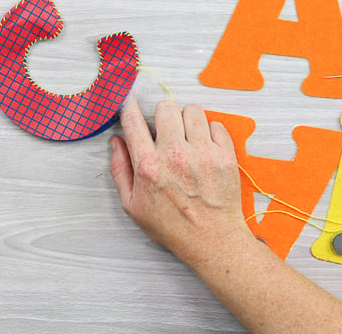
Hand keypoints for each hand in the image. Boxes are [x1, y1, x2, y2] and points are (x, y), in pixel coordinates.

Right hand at [109, 96, 250, 265]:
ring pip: (193, 110)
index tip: (131, 101)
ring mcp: (202, 154)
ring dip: (187, 119)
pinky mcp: (224, 156)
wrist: (212, 240)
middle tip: (165, 128)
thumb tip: (116, 142)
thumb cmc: (173, 226)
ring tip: (187, 136)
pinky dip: (209, 131)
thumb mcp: (133, 205)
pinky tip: (204, 147)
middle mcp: (175, 156)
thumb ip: (120, 170)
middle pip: (165, 107)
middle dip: (162, 114)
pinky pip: (216, 124)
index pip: (134, 122)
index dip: (130, 106)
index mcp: (149, 167)